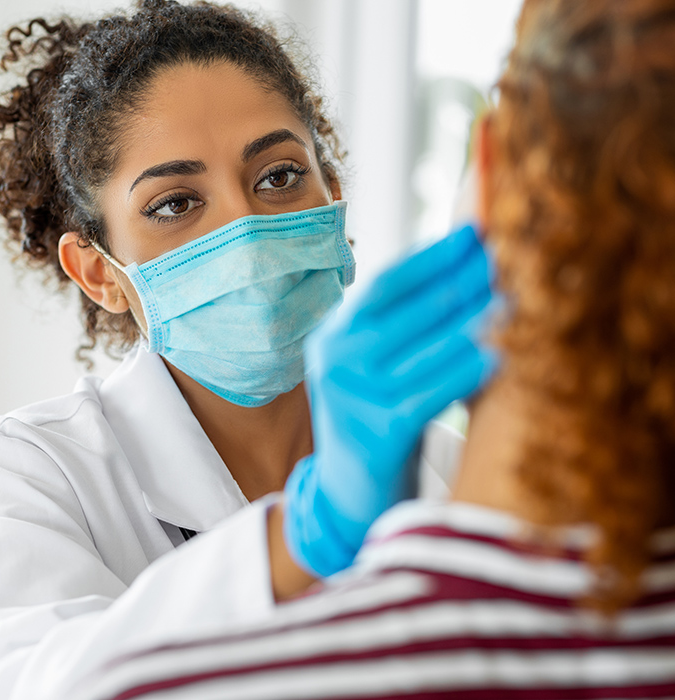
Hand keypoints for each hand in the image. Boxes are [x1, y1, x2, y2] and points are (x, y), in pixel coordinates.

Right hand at [284, 223, 497, 575]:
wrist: (350, 493)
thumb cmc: (376, 417)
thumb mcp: (375, 366)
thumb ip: (401, 326)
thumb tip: (461, 272)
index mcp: (331, 337)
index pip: (384, 285)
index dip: (430, 257)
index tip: (472, 234)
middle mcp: (332, 362)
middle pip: (404, 313)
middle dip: (457, 283)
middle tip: (500, 261)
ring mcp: (349, 400)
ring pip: (418, 352)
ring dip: (468, 323)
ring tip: (509, 301)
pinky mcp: (373, 437)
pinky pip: (427, 396)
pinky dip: (463, 375)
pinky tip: (496, 356)